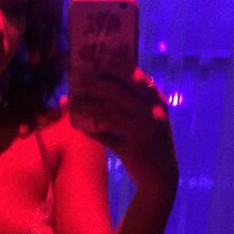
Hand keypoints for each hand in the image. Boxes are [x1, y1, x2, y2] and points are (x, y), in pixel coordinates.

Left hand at [67, 67, 178, 199]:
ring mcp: (141, 131)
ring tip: (70, 101)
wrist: (162, 175)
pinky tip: (76, 124)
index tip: (95, 57)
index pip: (134, 75)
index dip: (113, 65)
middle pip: (115, 91)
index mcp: (157, 100)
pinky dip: (88, 130)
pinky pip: (103, 136)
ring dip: (84, 105)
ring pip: (105, 113)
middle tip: (73, 78)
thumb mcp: (152, 115)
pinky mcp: (130, 150)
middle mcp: (151, 112)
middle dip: (91, 83)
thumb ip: (136, 99)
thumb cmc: (152, 139)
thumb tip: (103, 79)